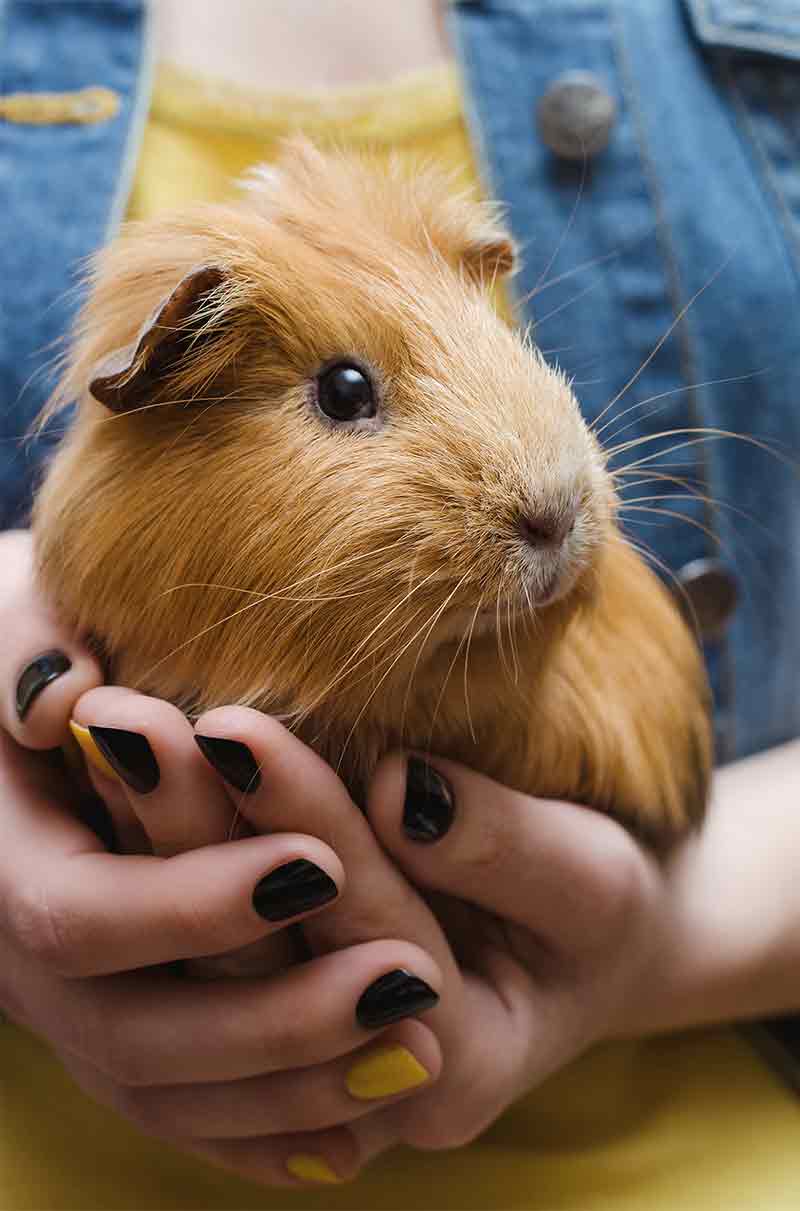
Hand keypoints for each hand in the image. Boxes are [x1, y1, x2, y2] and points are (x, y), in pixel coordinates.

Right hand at [0, 532, 443, 1187]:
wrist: (45, 719)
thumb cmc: (49, 648)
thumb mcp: (28, 617)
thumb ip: (31, 650)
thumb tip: (61, 704)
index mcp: (4, 864)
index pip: (76, 917)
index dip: (189, 907)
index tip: (315, 865)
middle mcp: (29, 963)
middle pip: (130, 1035)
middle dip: (272, 1019)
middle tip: (407, 983)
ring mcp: (74, 1010)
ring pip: (166, 1093)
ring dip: (291, 1091)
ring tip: (414, 1055)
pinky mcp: (122, 1033)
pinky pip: (184, 1114)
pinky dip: (265, 1131)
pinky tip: (355, 1135)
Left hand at [67, 696, 665, 1182]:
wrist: (586, 951)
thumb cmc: (603, 911)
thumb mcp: (593, 878)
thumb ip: (505, 846)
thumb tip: (401, 787)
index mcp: (453, 1061)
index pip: (360, 929)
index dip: (300, 822)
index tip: (235, 725)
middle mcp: (359, 1079)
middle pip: (256, 956)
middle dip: (191, 830)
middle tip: (127, 723)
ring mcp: (310, 1054)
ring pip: (210, 953)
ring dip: (155, 839)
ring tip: (104, 732)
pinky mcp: (276, 1006)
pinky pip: (203, 938)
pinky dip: (160, 853)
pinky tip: (114, 769)